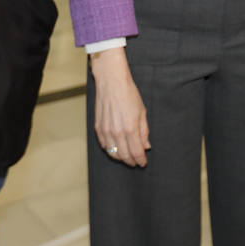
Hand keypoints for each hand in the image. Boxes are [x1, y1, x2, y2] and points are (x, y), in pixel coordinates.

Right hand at [90, 47, 149, 166]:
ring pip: (113, 153)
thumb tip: (146, 146)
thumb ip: (144, 131)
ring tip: (127, 157)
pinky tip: (116, 149)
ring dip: (121, 158)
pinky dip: (111, 150)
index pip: (136, 152)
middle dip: (132, 161)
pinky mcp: (97, 128)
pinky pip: (104, 146)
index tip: (143, 163)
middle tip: (136, 162)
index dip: (141, 160)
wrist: (112, 82)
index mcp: (131, 128)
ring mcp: (106, 131)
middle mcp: (117, 132)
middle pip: (125, 156)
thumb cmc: (129, 95)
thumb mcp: (142, 112)